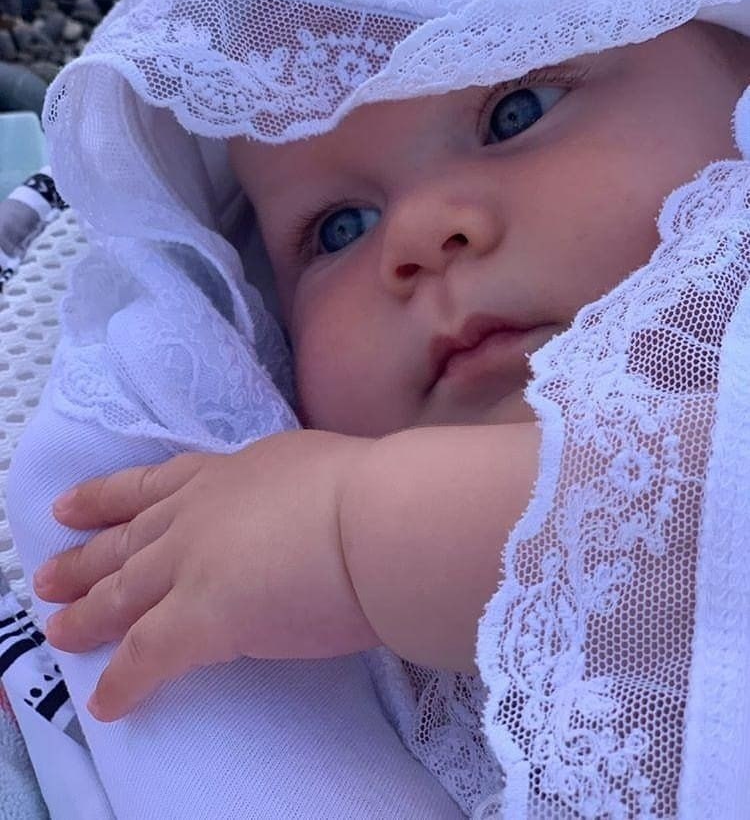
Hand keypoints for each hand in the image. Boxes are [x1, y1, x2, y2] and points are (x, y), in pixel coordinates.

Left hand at [33, 430, 380, 721]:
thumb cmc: (365, 489)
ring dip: (86, 616)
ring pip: (121, 595)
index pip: (153, 486)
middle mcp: (196, 515)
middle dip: (82, 560)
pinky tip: (107, 702)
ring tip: (58, 631)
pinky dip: (122, 682)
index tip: (69, 506)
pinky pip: (145, 657)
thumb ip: (283, 490)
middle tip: (43, 578)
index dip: (105, 498)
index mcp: (227, 474)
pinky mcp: (197, 621)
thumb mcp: (310, 467)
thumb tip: (292, 510)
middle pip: (125, 542)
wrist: (375, 520)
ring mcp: (190, 566)